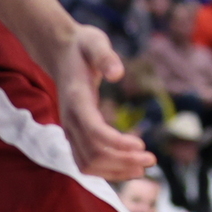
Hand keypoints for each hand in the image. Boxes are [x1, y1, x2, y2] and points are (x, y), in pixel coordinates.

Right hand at [44, 21, 153, 180]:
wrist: (60, 52)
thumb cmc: (82, 46)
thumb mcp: (94, 41)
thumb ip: (105, 56)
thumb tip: (117, 73)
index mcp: (76, 100)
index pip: (94, 131)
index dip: (117, 143)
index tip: (141, 145)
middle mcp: (70, 120)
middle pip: (92, 154)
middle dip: (122, 161)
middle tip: (151, 159)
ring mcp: (69, 129)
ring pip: (87, 164)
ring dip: (115, 170)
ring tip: (143, 166)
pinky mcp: (74, 134)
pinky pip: (86, 161)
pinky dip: (107, 169)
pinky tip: (127, 166)